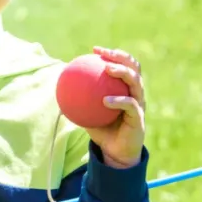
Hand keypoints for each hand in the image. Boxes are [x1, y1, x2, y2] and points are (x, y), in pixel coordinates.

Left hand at [84, 47, 145, 169]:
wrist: (115, 152)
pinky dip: (118, 100)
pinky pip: (130, 105)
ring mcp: (140, 104)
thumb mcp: (88, 113)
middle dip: (121, 57)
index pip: (124, 65)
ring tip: (108, 69)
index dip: (113, 54)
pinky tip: (105, 100)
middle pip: (134, 68)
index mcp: (126, 89)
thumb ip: (80, 100)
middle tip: (105, 54)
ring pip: (136, 82)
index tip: (95, 49)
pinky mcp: (139, 118)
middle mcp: (136, 93)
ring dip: (122, 72)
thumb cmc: (102, 131)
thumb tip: (61, 88)